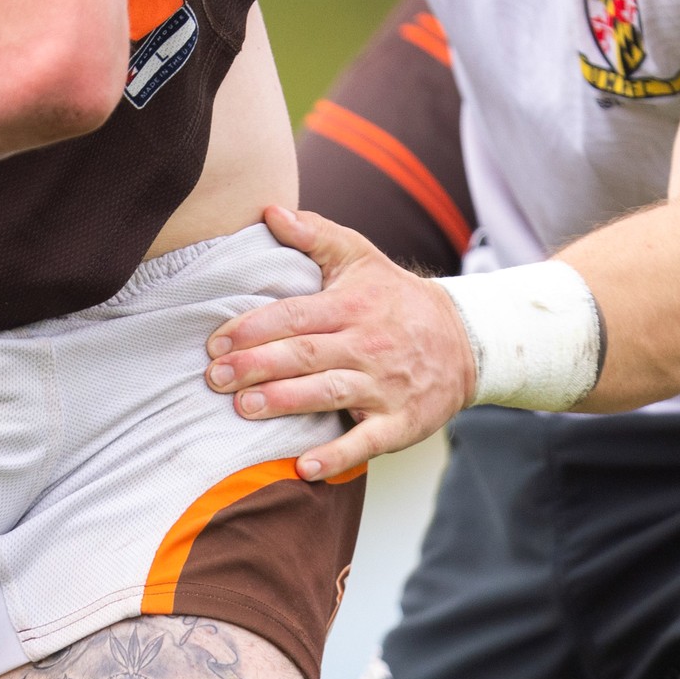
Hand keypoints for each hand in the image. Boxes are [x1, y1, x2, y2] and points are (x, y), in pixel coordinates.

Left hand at [200, 205, 470, 471]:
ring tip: (243, 408)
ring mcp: (385, 386)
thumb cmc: (395, 298)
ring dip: (284, 403)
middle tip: (214, 378)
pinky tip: (303, 467)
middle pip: (304, 355)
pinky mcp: (400, 422)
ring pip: (328, 393)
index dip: (253, 328)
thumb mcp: (361, 257)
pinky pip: (366, 442)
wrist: (465, 340)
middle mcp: (367, 345)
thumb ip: (314, 234)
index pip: (294, 316)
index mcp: (352, 306)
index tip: (215, 342)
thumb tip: (268, 211)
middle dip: (256, 366)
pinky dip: (336, 456)